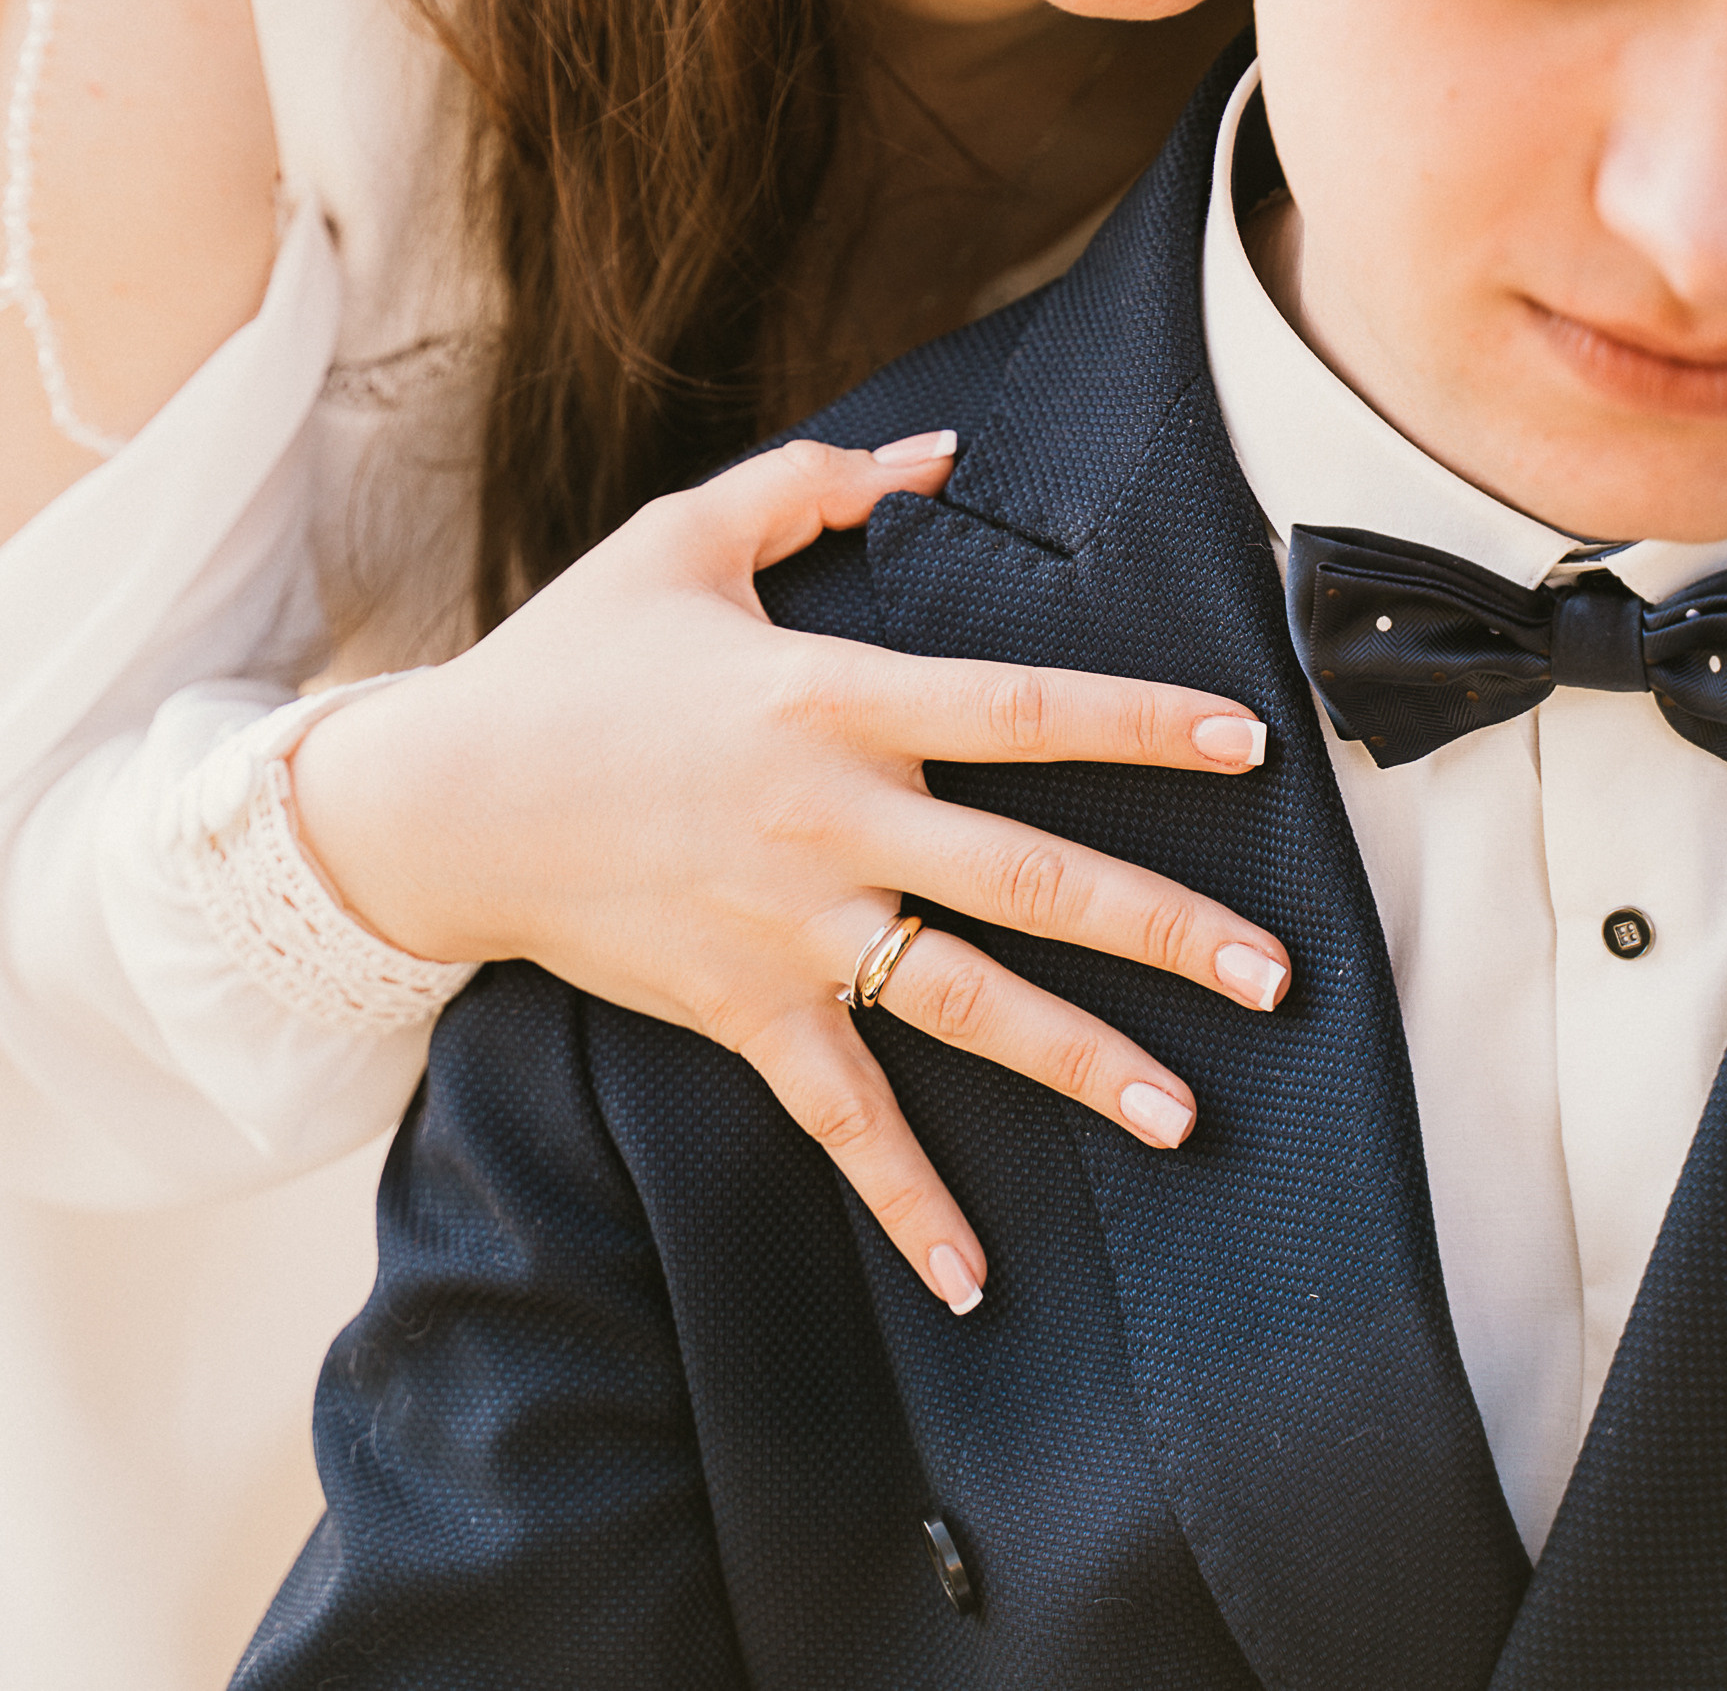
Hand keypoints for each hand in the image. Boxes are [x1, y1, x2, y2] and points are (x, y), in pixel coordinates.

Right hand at [290, 435, 1288, 1312]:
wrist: (445, 797)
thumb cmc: (571, 653)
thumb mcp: (685, 536)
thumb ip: (816, 483)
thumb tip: (941, 447)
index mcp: (828, 695)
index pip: (1019, 708)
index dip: (1139, 723)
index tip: (1250, 745)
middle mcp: (829, 817)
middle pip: (1028, 877)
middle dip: (1164, 927)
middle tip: (1281, 972)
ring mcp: (790, 927)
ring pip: (964, 1003)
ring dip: (1082, 1060)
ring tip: (1189, 1114)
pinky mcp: (743, 1008)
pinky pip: (842, 1114)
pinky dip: (907, 1199)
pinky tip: (976, 1278)